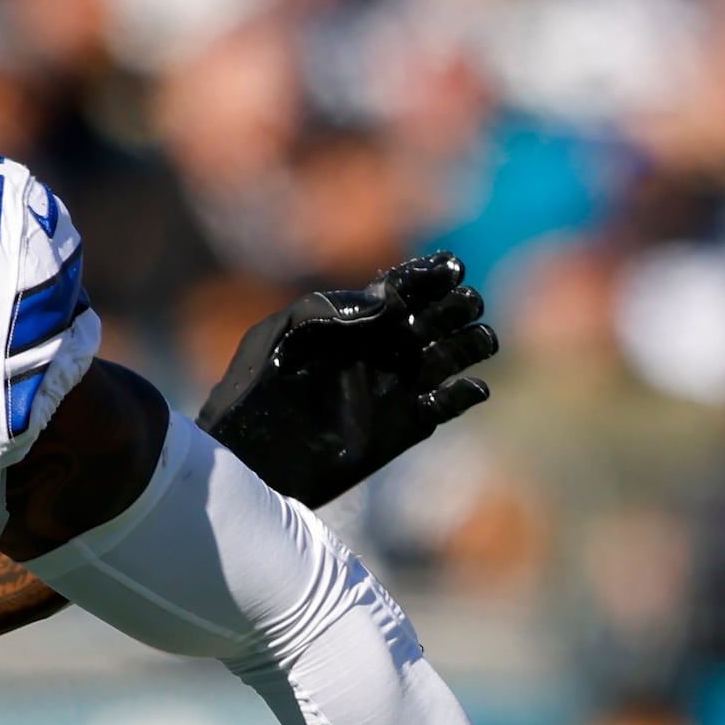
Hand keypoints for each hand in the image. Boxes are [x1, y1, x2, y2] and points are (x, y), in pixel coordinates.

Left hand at [199, 252, 496, 507]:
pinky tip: (468, 387)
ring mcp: (394, 387)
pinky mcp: (403, 427)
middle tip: (463, 303)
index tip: (451, 267)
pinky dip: (465, 394)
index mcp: (354, 321)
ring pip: (453, 356)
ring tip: (476, 340)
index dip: (432, 274)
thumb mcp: (280, 334)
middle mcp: (381, 350)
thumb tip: (386, 302)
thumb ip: (327, 307)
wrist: (248, 457)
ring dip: (472, 343)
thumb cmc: (253, 389)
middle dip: (458, 305)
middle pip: (439, 317)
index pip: (405, 288)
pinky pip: (447, 405)